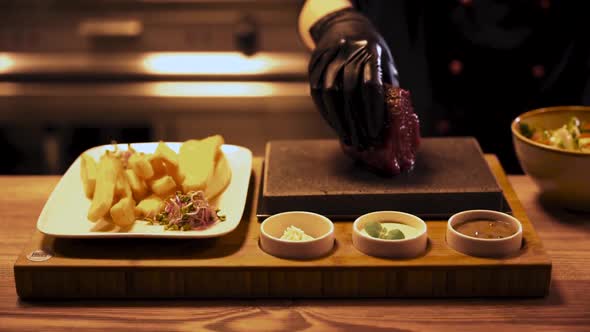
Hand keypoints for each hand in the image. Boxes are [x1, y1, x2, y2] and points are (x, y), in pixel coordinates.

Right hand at [308, 8, 398, 148]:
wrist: (344, 26)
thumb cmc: (371, 50)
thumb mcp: (386, 62)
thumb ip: (389, 88)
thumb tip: (391, 121)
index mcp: (371, 51)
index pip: (371, 86)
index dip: (372, 111)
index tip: (375, 132)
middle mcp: (348, 52)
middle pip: (349, 92)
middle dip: (355, 121)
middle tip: (362, 142)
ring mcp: (328, 57)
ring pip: (330, 94)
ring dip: (338, 120)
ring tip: (348, 138)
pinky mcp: (315, 64)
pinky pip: (318, 93)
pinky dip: (326, 113)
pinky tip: (335, 125)